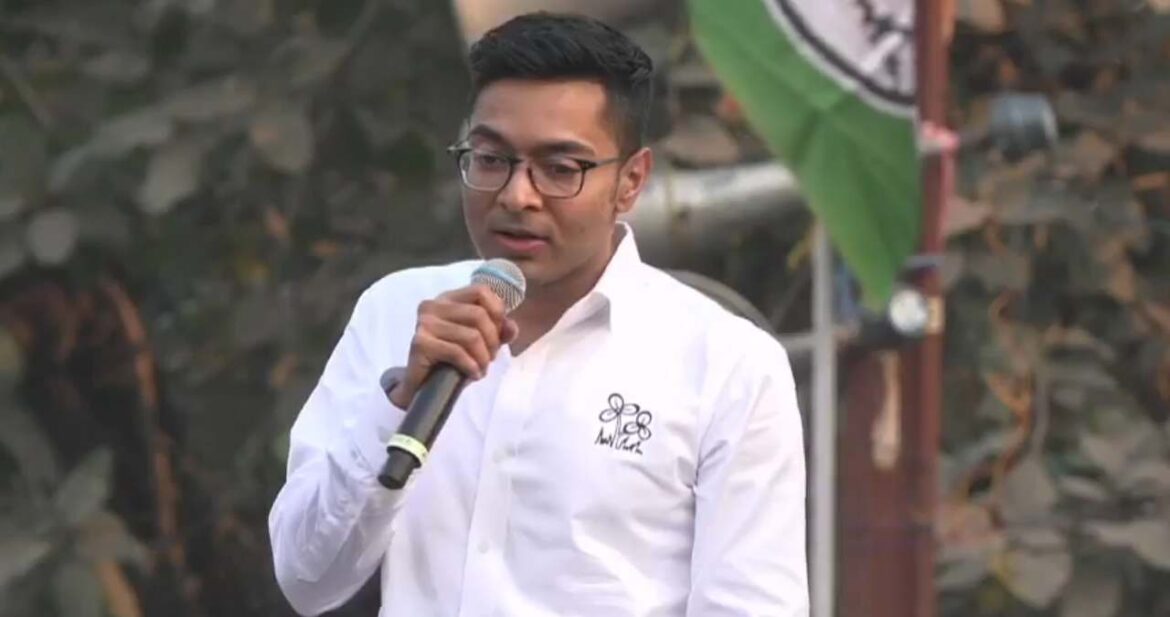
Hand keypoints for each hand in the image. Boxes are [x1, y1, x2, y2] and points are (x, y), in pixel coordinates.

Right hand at [389, 284, 518, 408]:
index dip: (497, 312)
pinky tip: (473, 375)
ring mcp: (425, 323)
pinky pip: (457, 352)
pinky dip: (472, 367)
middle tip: (490, 358)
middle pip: (479, 315)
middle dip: (492, 341)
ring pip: (471, 336)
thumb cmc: (452, 362)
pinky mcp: (420, 344)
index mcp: (448, 299)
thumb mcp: (481, 343)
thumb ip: (498, 331)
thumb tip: (512, 327)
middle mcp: (433, 306)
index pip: (481, 291)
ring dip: (483, 358)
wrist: (423, 388)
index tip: (497, 334)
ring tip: (481, 368)